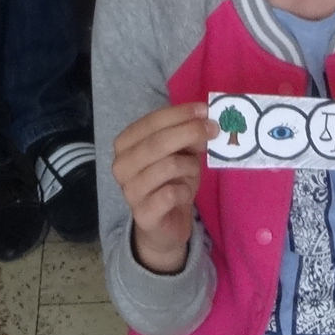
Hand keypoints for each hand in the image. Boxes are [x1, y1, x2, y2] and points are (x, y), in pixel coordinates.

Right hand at [111, 101, 211, 275]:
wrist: (163, 225)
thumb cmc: (170, 182)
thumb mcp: (180, 154)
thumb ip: (187, 137)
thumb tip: (204, 123)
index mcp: (125, 144)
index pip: (151, 121)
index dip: (179, 114)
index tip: (204, 109)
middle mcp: (121, 165)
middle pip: (158, 142)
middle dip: (189, 132)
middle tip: (213, 130)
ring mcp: (129, 191)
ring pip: (168, 165)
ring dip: (190, 166)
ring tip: (193, 171)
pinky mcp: (143, 214)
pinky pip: (172, 193)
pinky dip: (186, 190)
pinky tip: (184, 194)